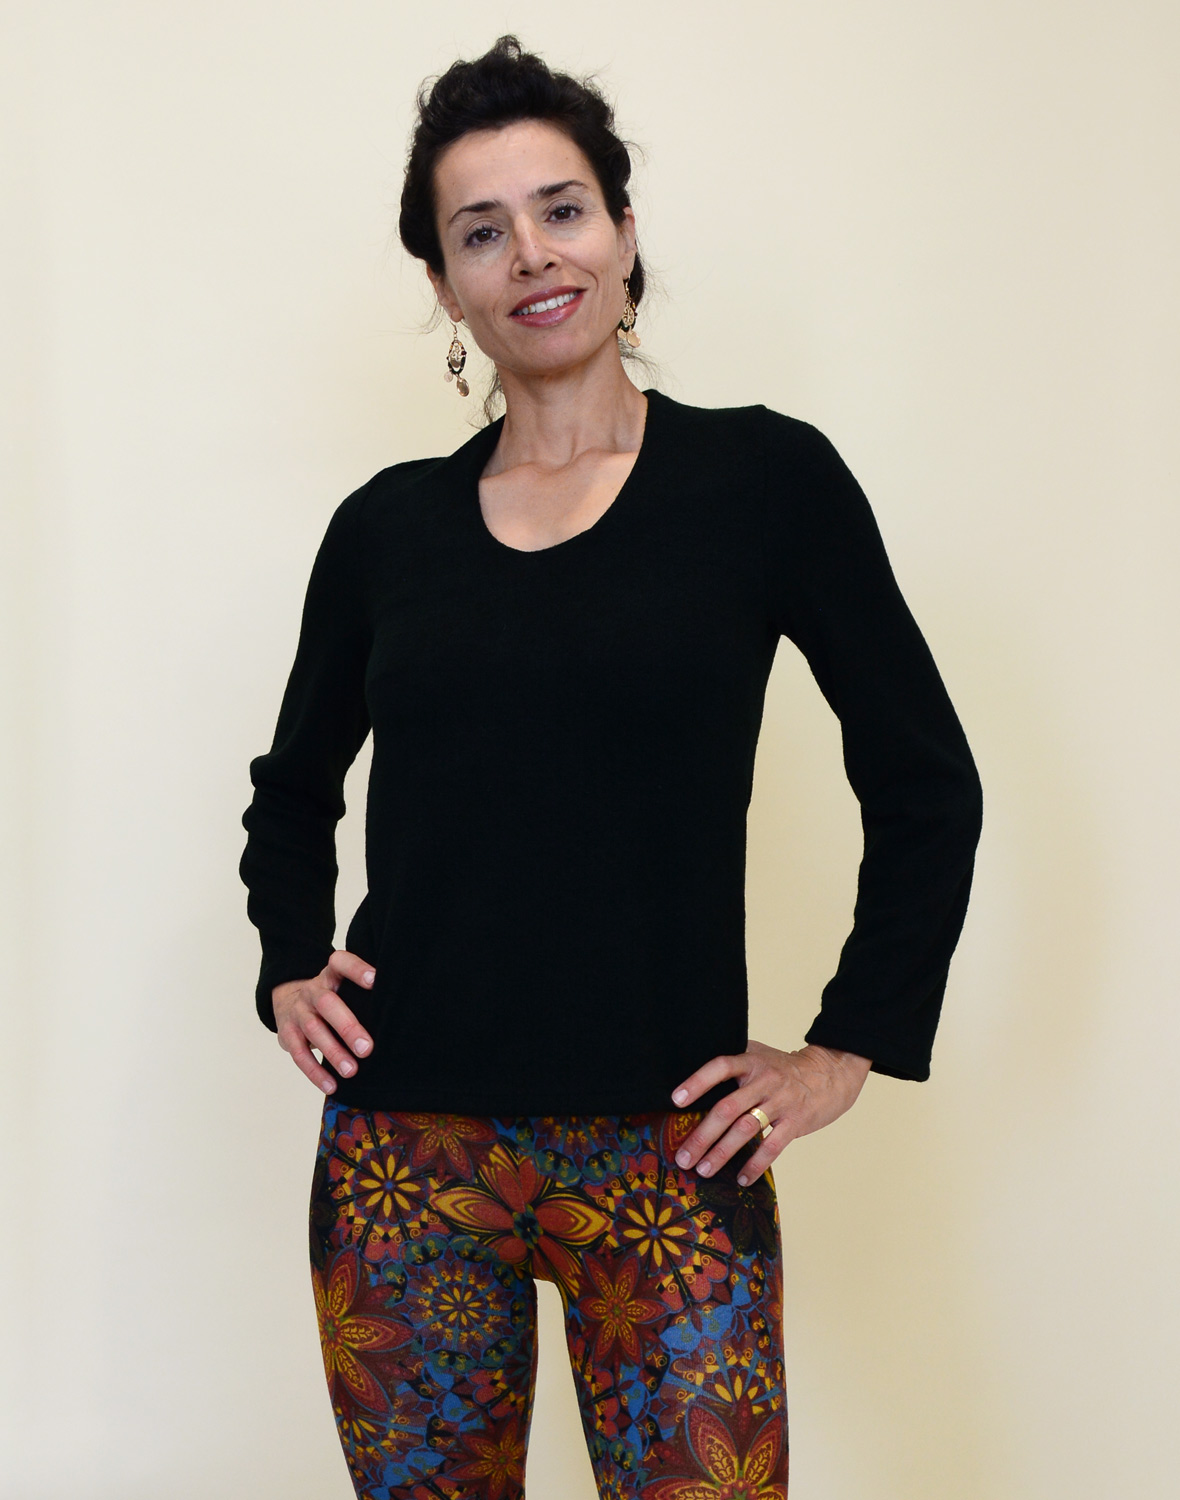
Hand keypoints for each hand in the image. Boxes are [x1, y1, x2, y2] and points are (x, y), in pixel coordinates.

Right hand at [272, 949, 375, 1093]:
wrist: (288, 1000)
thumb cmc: (332, 998)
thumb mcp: (343, 987)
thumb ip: (363, 995)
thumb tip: (400, 1016)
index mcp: (330, 975)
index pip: (340, 963)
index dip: (356, 969)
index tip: (375, 980)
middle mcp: (312, 991)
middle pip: (327, 1003)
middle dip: (347, 1026)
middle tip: (367, 1048)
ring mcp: (298, 1011)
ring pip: (313, 1030)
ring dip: (333, 1052)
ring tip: (351, 1071)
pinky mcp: (287, 1033)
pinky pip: (299, 1054)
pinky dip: (315, 1072)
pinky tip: (332, 1086)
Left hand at [671, 1040, 871, 1185]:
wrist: (830, 1073)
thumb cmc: (784, 1067)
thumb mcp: (759, 1054)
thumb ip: (734, 1061)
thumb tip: (692, 1070)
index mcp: (751, 1061)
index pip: (720, 1067)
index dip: (697, 1082)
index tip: (676, 1100)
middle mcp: (764, 1080)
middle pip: (728, 1108)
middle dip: (702, 1136)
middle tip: (683, 1157)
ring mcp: (781, 1101)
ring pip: (746, 1130)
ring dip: (722, 1153)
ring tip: (704, 1170)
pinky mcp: (796, 1121)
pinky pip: (773, 1147)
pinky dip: (755, 1165)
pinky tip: (741, 1179)